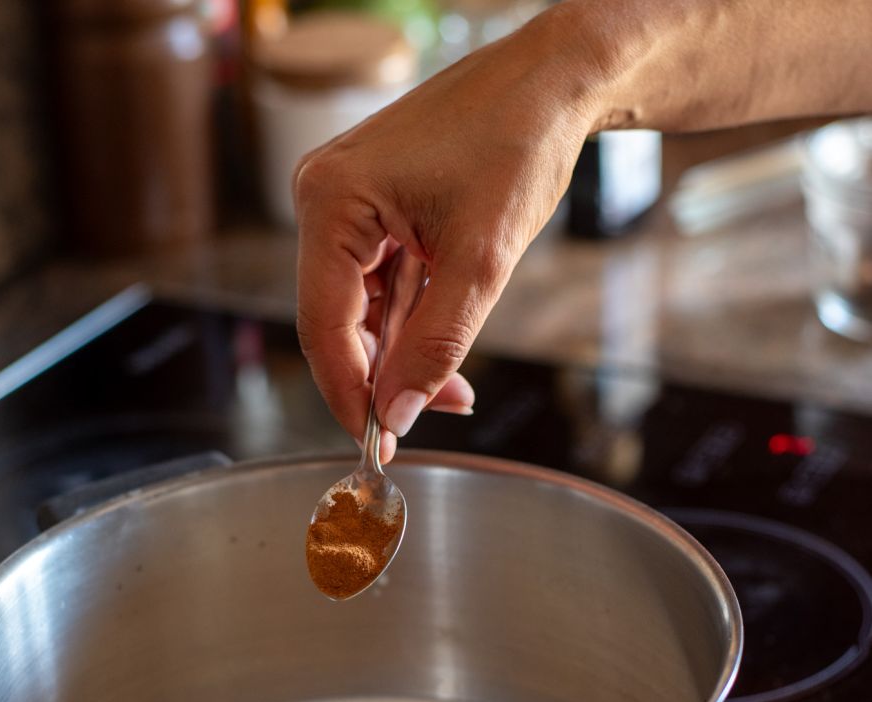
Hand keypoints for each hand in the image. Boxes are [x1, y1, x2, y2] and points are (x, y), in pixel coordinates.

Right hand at [294, 9, 597, 461]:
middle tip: (427, 419)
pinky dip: (412, 321)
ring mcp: (345, 201)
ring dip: (403, 354)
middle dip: (384, 377)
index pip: (322, 326)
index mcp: (332, 201)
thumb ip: (433, 347)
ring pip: (361, 310)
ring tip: (453, 387)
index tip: (378, 444)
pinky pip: (380, 284)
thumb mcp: (480, 263)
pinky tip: (442, 345)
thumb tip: (396, 414)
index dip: (350, 395)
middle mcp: (323, 198)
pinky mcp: (372, 207)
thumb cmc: (518, 143)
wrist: (555, 82)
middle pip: (337, 322)